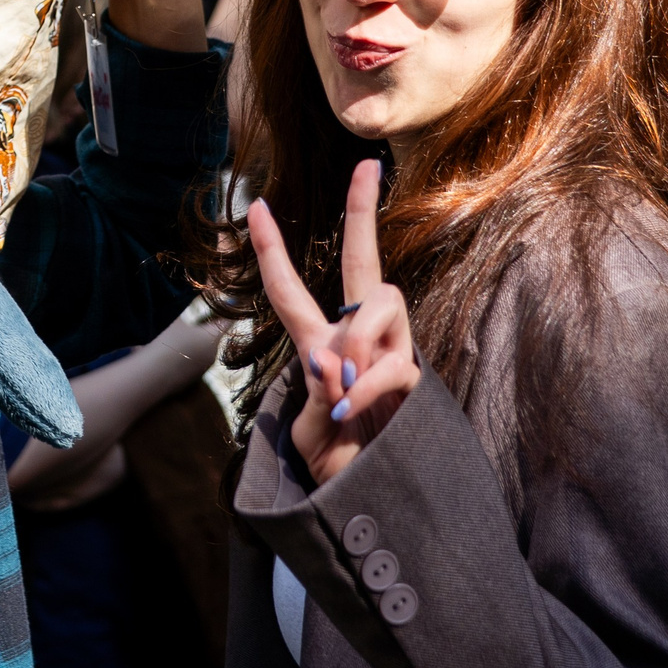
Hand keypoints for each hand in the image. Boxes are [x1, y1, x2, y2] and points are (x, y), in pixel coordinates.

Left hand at [248, 160, 420, 485]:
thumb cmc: (337, 460)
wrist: (371, 500)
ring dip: (360, 336)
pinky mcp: (413, 377)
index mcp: (317, 342)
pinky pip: (395, 361)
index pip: (289, 290)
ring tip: (346, 383)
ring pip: (382, 301)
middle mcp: (356, 334)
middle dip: (362, 211)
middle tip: (367, 167)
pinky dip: (369, 383)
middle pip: (362, 261)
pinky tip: (352, 406)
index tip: (254, 204)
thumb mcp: (311, 432)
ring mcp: (389, 349)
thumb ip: (317, 394)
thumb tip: (333, 360)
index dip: (270, 249)